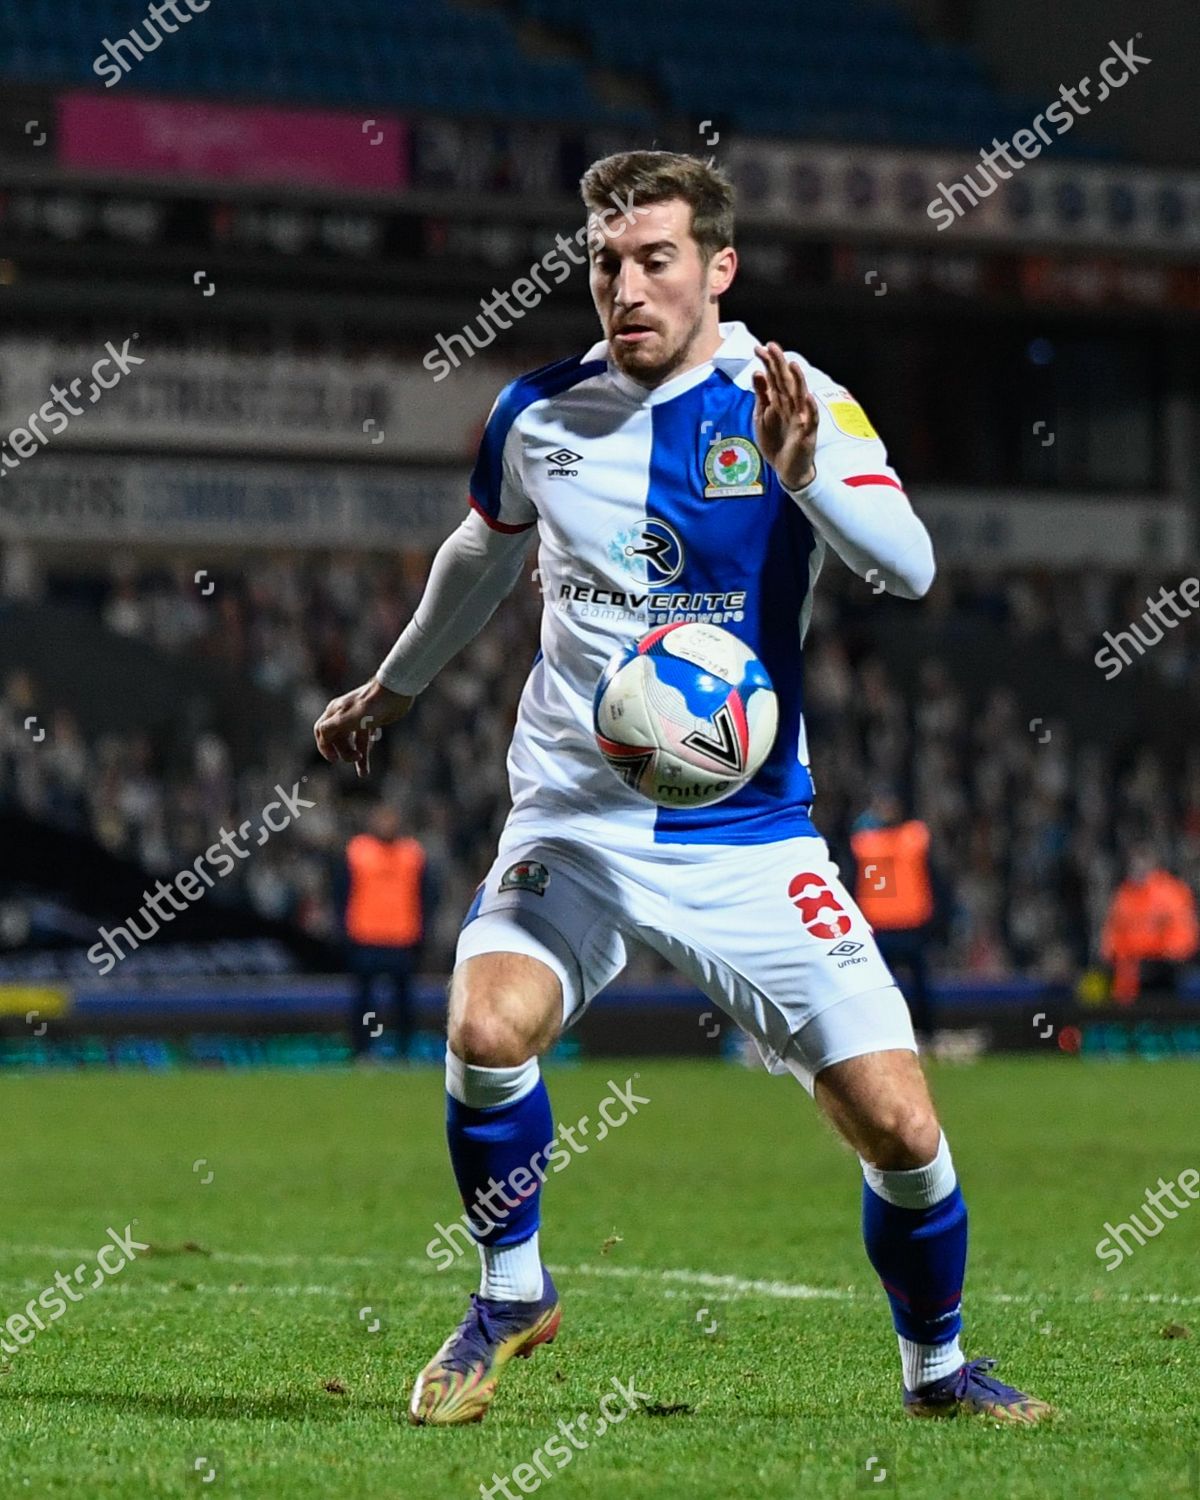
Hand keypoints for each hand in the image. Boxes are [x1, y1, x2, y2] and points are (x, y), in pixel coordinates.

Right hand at [313, 678, 412, 779]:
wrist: (395, 693)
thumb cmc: (369, 705)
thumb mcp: (345, 718)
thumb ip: (329, 729)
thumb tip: (322, 739)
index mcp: (334, 712)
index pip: (321, 731)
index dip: (324, 747)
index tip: (334, 759)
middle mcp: (344, 715)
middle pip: (337, 739)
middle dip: (344, 752)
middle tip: (357, 758)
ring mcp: (359, 719)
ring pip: (352, 742)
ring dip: (356, 757)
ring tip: (363, 772)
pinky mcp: (372, 721)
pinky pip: (365, 740)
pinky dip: (366, 752)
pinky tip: (367, 766)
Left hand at [752, 341, 818, 490]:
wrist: (786, 470)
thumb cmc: (776, 442)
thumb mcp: (762, 416)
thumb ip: (761, 395)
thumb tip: (757, 372)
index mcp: (779, 400)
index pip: (774, 376)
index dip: (767, 362)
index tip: (758, 348)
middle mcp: (791, 405)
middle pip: (786, 381)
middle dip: (779, 364)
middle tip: (772, 346)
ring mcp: (801, 417)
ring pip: (800, 396)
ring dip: (798, 380)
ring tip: (793, 365)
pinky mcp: (808, 433)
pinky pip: (811, 419)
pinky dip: (811, 409)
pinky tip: (809, 398)